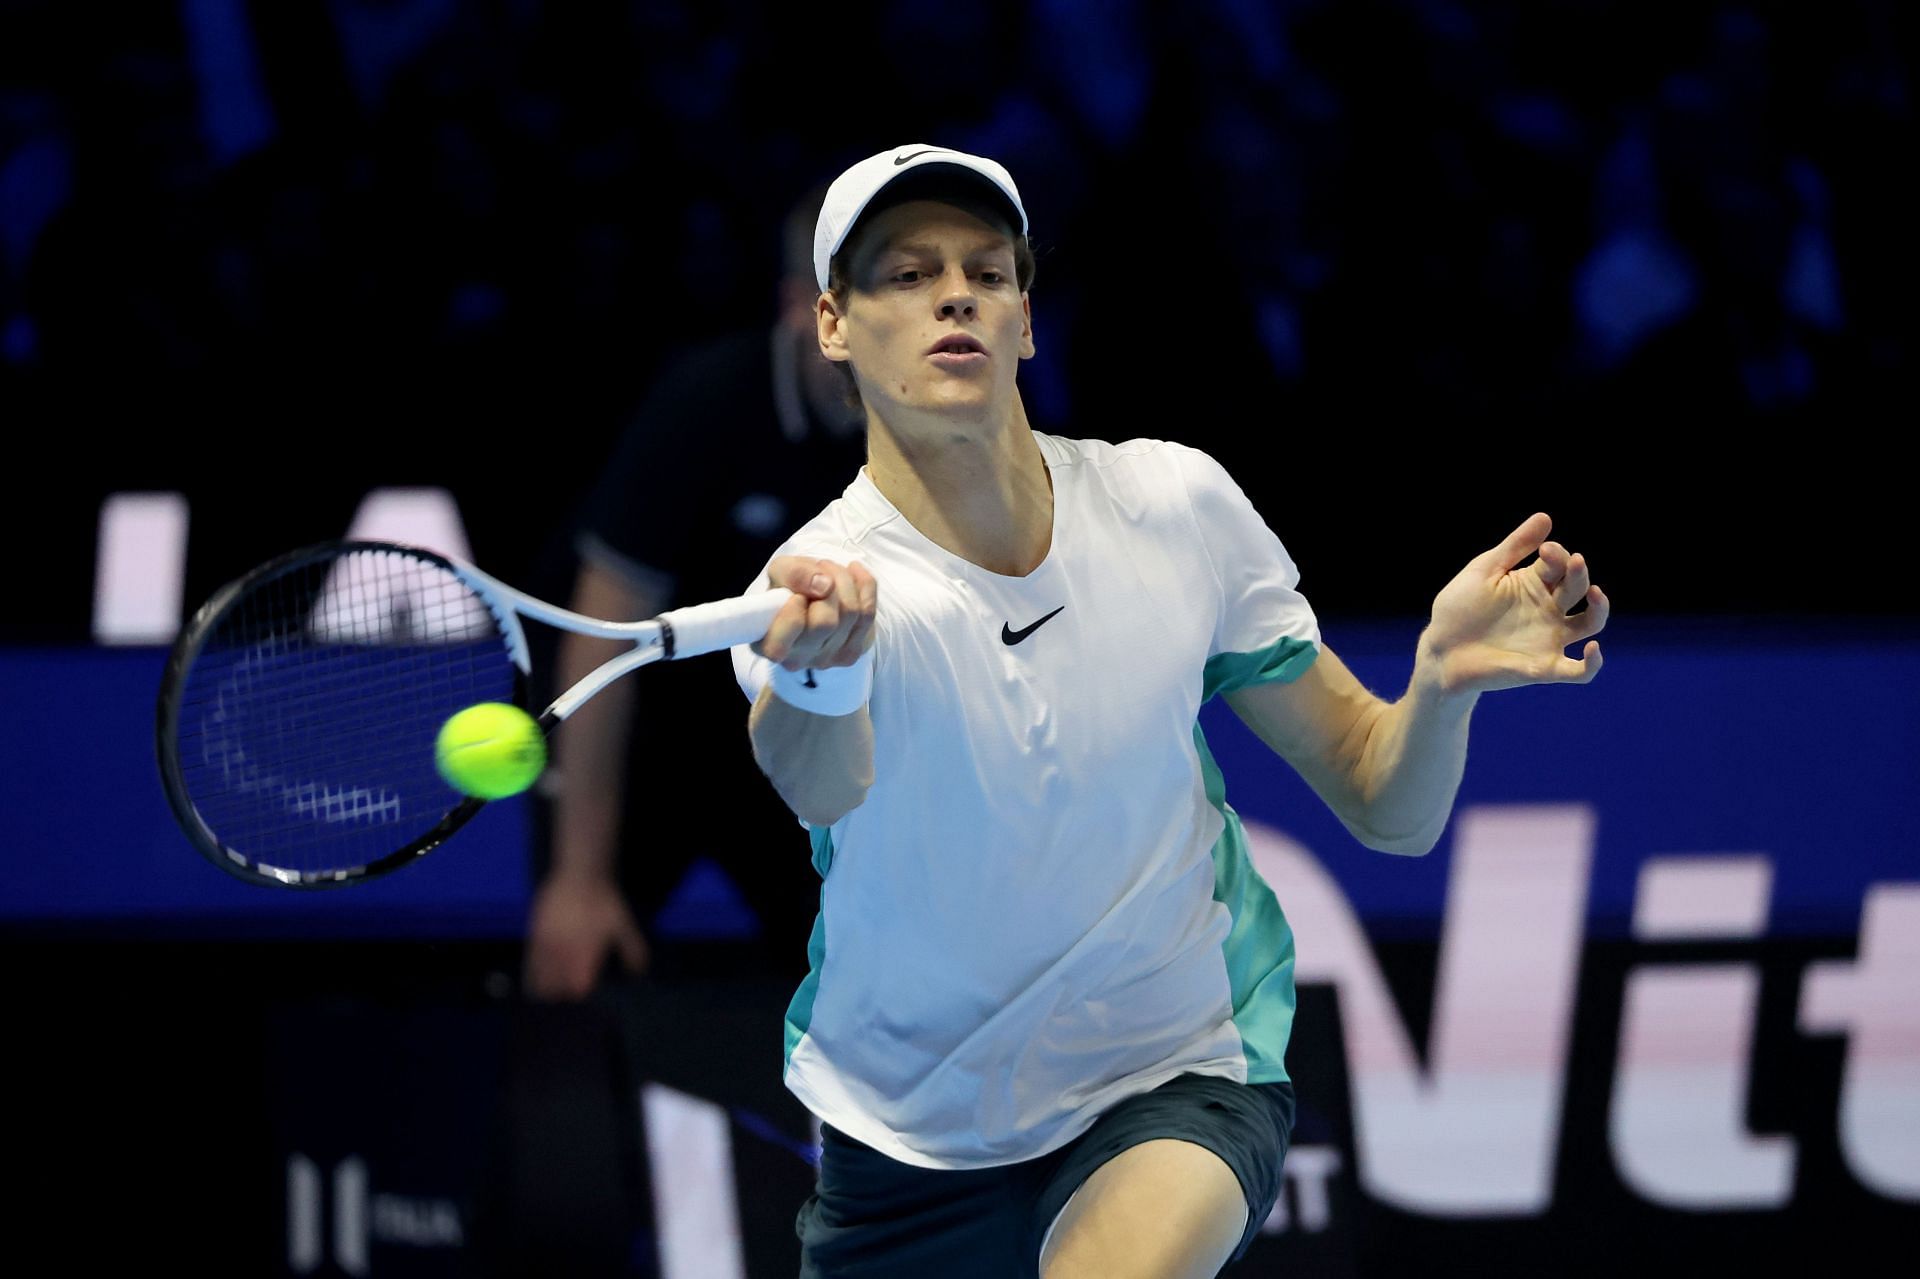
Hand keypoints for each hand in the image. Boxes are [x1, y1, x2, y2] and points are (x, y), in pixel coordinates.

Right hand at [523, 872, 648, 999]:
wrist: (579, 875)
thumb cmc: (603, 902)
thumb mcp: (623, 923)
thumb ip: (632, 948)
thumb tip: (638, 972)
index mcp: (585, 949)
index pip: (577, 985)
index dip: (580, 992)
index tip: (585, 992)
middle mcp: (563, 950)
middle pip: (556, 987)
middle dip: (563, 995)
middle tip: (569, 993)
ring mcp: (546, 944)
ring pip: (540, 979)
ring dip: (548, 989)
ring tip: (554, 992)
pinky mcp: (534, 936)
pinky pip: (530, 964)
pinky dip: (534, 976)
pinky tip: (539, 981)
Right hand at [754, 556, 876, 670]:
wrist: (810, 600)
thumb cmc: (788, 589)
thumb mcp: (779, 571)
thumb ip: (792, 573)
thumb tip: (824, 585)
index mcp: (767, 643)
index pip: (784, 637)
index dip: (794, 610)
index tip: (797, 595)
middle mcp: (795, 659)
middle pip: (825, 622)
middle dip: (828, 583)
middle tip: (820, 569)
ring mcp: (825, 660)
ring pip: (851, 614)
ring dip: (844, 580)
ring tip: (832, 571)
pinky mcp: (849, 654)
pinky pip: (868, 614)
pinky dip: (864, 586)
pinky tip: (854, 573)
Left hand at [1419, 513, 1609, 694]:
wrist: (1441, 650)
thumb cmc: (1459, 609)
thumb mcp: (1484, 571)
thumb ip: (1514, 547)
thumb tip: (1545, 517)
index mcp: (1534, 583)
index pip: (1560, 563)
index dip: (1558, 554)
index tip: (1545, 549)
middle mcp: (1548, 609)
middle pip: (1577, 587)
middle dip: (1578, 572)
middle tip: (1572, 561)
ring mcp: (1549, 637)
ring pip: (1590, 623)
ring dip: (1599, 608)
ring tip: (1594, 593)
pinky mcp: (1543, 667)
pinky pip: (1578, 671)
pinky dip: (1592, 663)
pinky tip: (1593, 649)